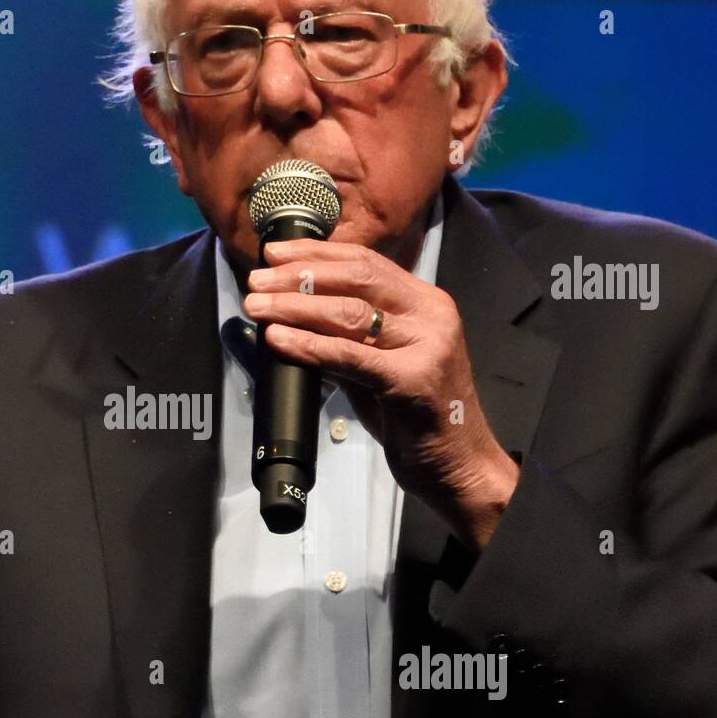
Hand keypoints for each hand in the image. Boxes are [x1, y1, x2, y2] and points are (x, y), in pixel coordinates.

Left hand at [243, 238, 518, 549]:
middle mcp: (431, 315)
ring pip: (350, 313)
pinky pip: (350, 356)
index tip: (274, 253)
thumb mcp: (379, 365)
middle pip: (356, 279)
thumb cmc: (416, 417)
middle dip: (298, 275)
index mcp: (425, 303)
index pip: (365, 262)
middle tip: (257, 282)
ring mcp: (426, 346)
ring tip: (258, 308)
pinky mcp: (413, 381)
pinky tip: (279, 340)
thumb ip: (346, 338)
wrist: (459, 464)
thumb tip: (291, 318)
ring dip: (295, 307)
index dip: (315, 253)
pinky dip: (309, 345)